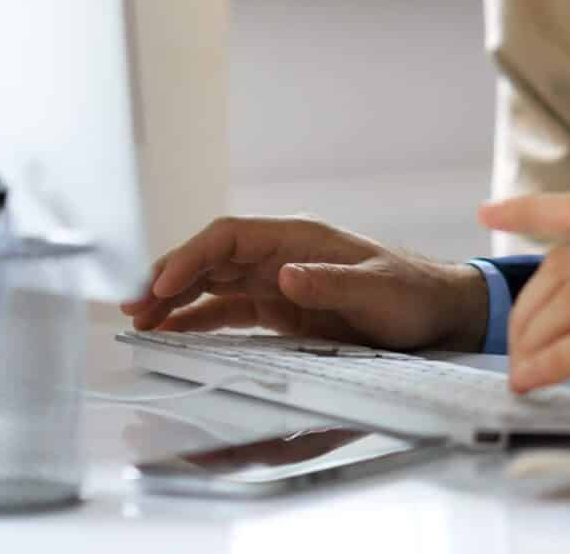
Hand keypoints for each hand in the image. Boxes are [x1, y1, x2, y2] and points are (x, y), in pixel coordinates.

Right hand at [119, 214, 489, 352]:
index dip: (192, 257)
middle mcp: (280, 254)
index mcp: (298, 237)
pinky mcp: (280, 308)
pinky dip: (197, 318)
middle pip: (211, 257)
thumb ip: (332, 283)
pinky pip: (228, 309)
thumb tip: (285, 275)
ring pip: (213, 282)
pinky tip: (171, 333)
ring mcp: (277, 280)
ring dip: (176, 299)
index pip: (229, 236)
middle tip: (133, 307)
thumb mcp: (377, 290)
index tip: (162, 285)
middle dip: (169, 278)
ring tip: (139, 322)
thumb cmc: (411, 294)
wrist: (436, 312)